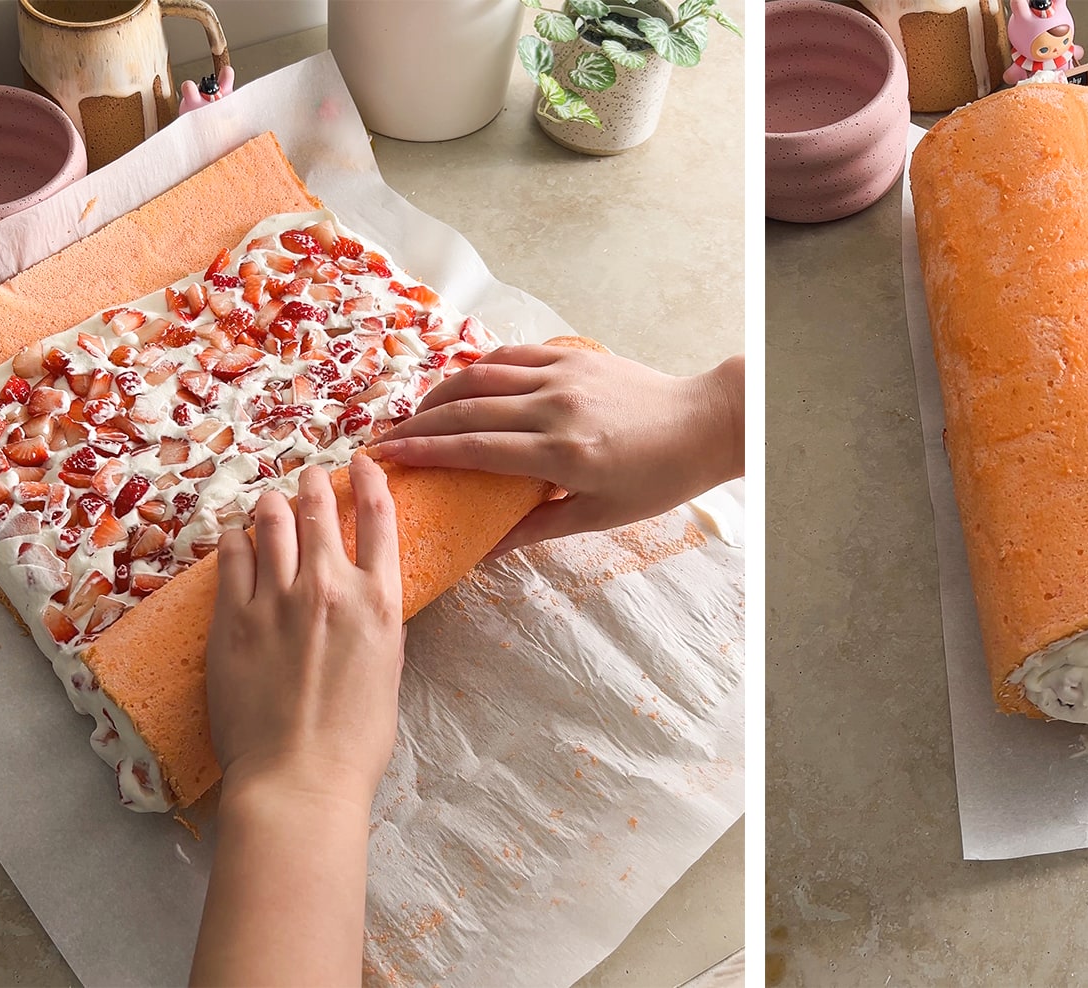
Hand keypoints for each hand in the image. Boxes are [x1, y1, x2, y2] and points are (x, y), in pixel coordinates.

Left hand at [206, 456, 404, 803]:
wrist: (300, 776)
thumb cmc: (355, 738)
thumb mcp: (387, 668)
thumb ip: (377, 621)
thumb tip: (364, 594)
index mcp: (379, 600)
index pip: (379, 517)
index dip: (371, 479)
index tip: (363, 462)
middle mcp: (329, 587)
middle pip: (320, 509)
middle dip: (314, 486)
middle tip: (309, 480)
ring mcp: (276, 600)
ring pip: (272, 522)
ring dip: (274, 503)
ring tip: (272, 501)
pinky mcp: (232, 619)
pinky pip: (231, 556)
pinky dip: (237, 539)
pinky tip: (237, 537)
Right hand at [371, 345, 742, 556]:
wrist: (702, 424)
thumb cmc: (656, 479)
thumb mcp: (598, 516)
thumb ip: (534, 528)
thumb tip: (482, 552)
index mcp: (563, 454)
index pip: (475, 448)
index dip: (425, 453)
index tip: (385, 459)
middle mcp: (557, 408)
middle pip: (468, 410)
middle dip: (418, 425)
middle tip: (384, 441)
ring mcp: (565, 375)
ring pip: (483, 375)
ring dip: (440, 394)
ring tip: (414, 415)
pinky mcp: (574, 355)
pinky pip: (512, 356)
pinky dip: (479, 369)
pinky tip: (461, 386)